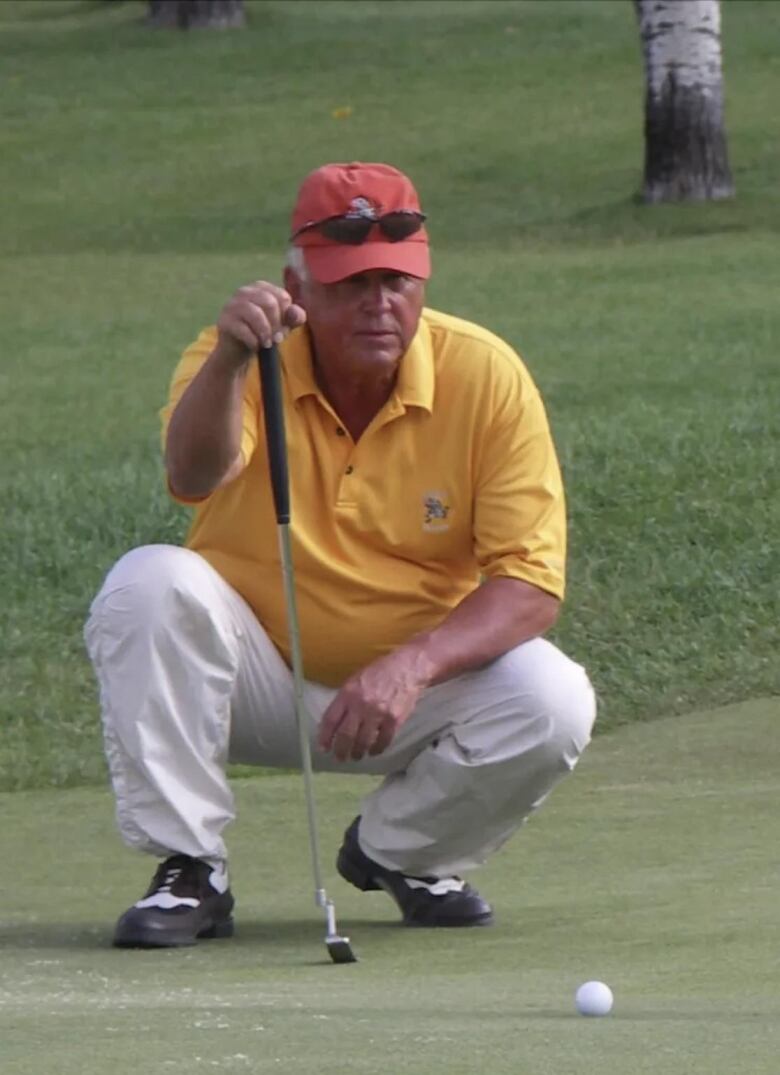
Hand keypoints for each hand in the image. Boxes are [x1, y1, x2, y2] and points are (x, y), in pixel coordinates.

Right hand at [215, 281, 305, 365]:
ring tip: (267, 344)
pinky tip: (255, 346)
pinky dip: (253, 340)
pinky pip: (242, 329)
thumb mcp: (283, 325)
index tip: (283, 328)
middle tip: (276, 339)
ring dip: (265, 332)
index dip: (286, 315)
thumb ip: (294, 317)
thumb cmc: (262, 333)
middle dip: (276, 324)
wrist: (237, 351)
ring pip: (255, 313)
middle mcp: (245, 291)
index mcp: (261, 288)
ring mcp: (232, 304)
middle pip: (269, 302)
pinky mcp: (224, 321)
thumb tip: (296, 312)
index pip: (282, 297)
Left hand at [318, 650, 432, 761]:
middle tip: (340, 758)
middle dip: (340, 751)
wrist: (407, 668)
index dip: (324, 737)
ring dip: (358, 753)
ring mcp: (378, 713)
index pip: (330, 719)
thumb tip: (333, 724)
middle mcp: (361, 704)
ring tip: (356, 756)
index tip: (323, 748)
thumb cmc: (379, 673)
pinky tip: (373, 751)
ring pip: (363, 742)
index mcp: (348, 693)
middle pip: (345, 735)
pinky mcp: (394, 720)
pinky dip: (376, 749)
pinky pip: (382, 741)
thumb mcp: (355, 681)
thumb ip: (344, 701)